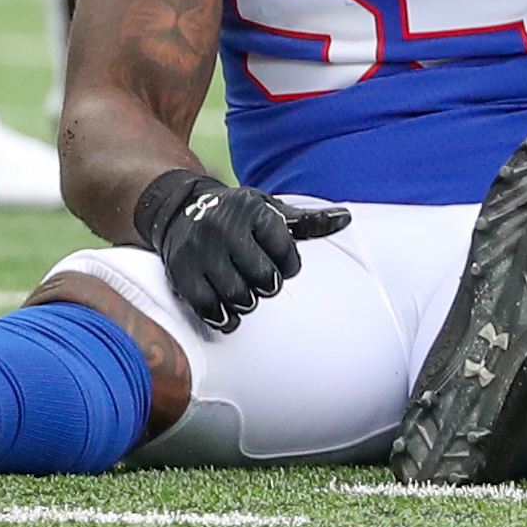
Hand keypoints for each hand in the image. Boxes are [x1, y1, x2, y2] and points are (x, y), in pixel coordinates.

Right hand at [133, 168, 353, 333]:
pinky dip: (221, 316)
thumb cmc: (238, 216)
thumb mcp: (270, 209)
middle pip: (262, 277)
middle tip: (262, 282)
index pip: (285, 251)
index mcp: (252, 210)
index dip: (289, 264)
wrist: (181, 210)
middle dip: (268, 285)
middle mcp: (224, 227)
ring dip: (246, 302)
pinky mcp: (181, 270)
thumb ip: (308, 220)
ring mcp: (200, 249)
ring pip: (236, 295)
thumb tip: (346, 217)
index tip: (281, 262)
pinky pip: (207, 306)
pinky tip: (227, 312)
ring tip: (245, 293)